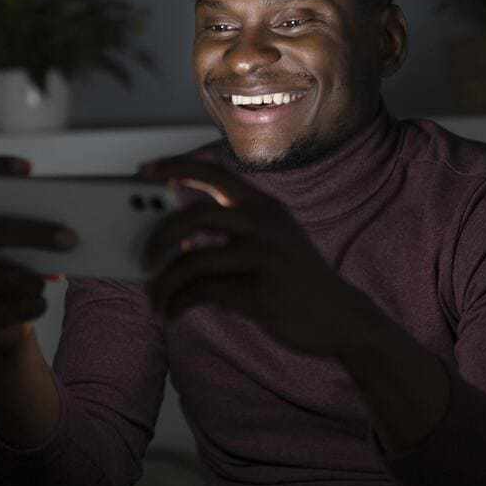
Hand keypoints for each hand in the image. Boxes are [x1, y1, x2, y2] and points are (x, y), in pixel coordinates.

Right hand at [0, 155, 78, 356]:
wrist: (5, 320)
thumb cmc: (27, 270)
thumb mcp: (32, 245)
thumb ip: (46, 225)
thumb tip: (86, 220)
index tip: (30, 168)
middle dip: (37, 233)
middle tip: (73, 238)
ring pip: (0, 275)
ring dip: (33, 277)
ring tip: (57, 276)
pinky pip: (6, 311)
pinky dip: (30, 306)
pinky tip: (41, 302)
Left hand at [138, 158, 369, 359]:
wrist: (342, 319)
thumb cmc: (295, 282)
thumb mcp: (272, 244)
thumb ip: (232, 234)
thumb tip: (176, 243)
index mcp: (265, 206)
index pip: (215, 173)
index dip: (176, 167)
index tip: (143, 170)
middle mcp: (265, 224)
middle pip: (195, 216)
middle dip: (159, 237)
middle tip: (143, 259)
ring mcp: (264, 257)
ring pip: (192, 262)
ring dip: (164, 284)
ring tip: (154, 300)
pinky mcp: (260, 293)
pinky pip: (202, 294)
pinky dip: (178, 304)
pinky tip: (172, 314)